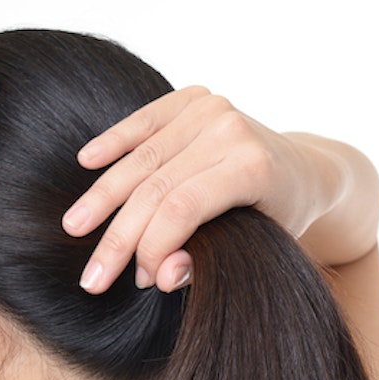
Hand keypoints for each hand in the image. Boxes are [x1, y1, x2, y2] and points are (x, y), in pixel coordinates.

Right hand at [62, 88, 325, 292]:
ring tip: (74, 227)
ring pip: (143, 159)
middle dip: (119, 236)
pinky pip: (145, 121)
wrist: (304, 171)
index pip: (182, 209)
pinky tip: (87, 161)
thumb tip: (160, 276)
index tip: (138, 281)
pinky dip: (114, 141)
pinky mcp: (196, 98)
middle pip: (156, 187)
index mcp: (252, 167)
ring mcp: (213, 109)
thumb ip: (207, 263)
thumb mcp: (255, 248)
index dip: (151, 247)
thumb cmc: (278, 217)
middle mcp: (231, 130)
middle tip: (91, 277)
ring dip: (103, 197)